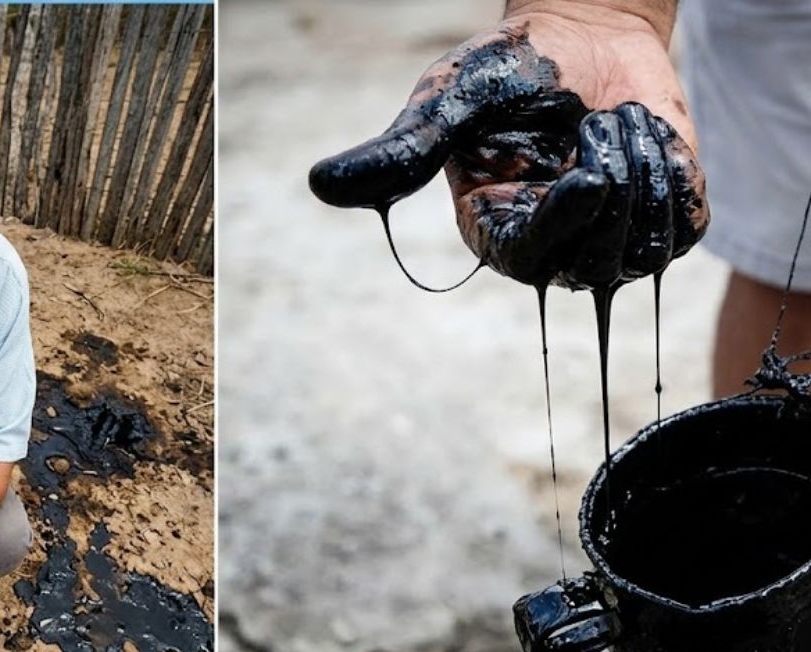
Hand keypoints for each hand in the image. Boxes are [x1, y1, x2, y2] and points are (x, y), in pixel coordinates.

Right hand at [308, 3, 708, 288]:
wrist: (584, 36)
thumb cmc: (506, 71)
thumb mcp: (447, 104)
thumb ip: (400, 151)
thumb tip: (320, 184)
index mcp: (493, 233)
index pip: (531, 260)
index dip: (564, 224)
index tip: (589, 173)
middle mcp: (550, 251)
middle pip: (598, 261)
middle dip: (614, 178)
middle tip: (595, 119)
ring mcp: (606, 243)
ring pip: (644, 245)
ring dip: (644, 166)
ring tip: (613, 121)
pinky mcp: (659, 224)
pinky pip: (684, 221)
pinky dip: (675, 169)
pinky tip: (645, 135)